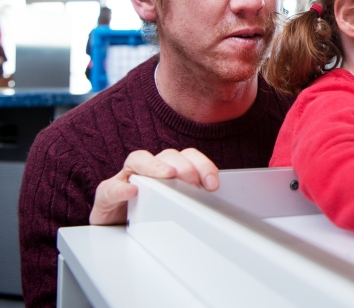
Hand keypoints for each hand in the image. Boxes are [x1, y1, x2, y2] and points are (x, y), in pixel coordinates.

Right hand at [89, 148, 218, 224]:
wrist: (117, 228)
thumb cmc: (150, 214)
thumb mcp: (176, 207)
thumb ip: (193, 200)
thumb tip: (215, 205)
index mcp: (168, 170)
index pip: (188, 157)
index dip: (203, 165)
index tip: (213, 184)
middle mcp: (148, 169)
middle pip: (168, 155)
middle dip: (184, 166)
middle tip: (193, 182)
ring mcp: (125, 179)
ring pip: (138, 160)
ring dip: (155, 166)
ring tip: (168, 175)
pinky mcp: (107, 196)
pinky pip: (110, 188)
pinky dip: (120, 189)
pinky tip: (131, 193)